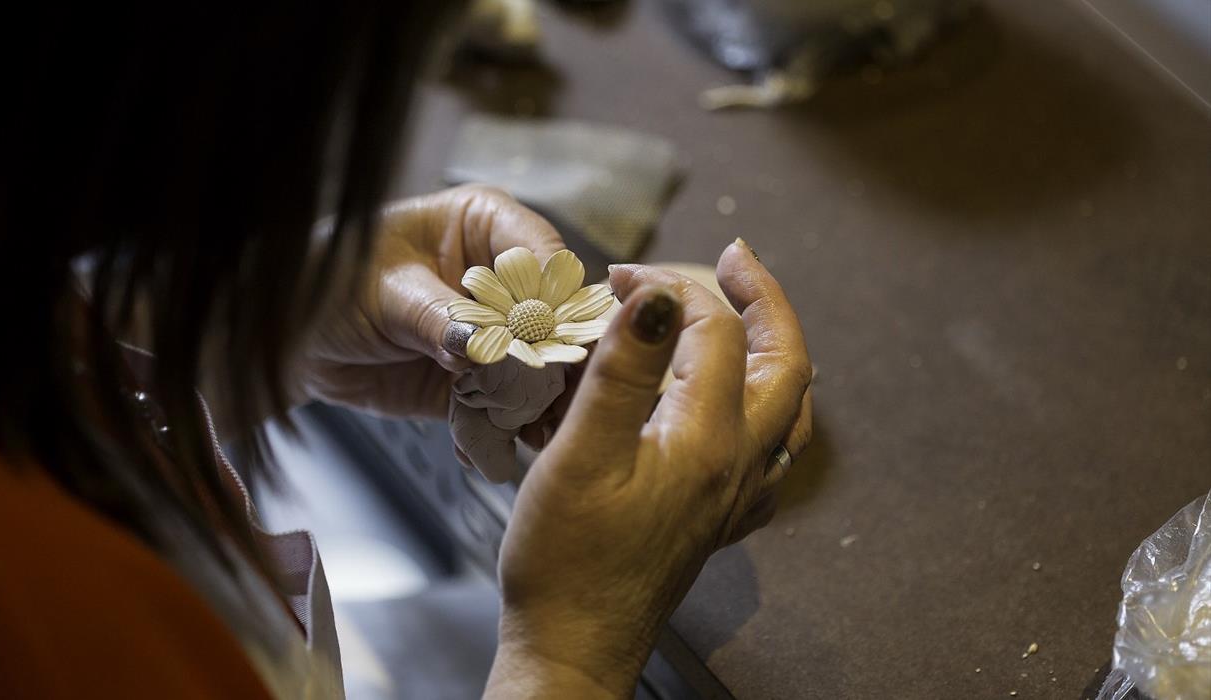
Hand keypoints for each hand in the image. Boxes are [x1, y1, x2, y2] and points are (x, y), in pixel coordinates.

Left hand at [298, 185, 563, 417]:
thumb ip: (436, 316)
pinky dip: (508, 427)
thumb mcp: (385, 293)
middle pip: (556, 313)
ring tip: (536, 427)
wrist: (299, 341)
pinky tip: (503, 442)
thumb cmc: (334, 285)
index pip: (541, 253)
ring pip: (544, 365)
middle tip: (555, 389)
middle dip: (558, 355)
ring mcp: (499, 331)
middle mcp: (504, 277)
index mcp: (488, 224)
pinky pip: (510, 404)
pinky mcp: (486, 378)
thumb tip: (478, 345)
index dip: (551, 292)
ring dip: (542, 400)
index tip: (548, 331)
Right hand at [487, 240, 812, 696]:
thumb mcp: (581, 454)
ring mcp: (736, 496)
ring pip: (789, 406)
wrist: (573, 645)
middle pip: (786, 362)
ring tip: (747, 316)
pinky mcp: (718, 518)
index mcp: (710, 440)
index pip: (714, 332)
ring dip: (774, 350)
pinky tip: (738, 408)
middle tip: (734, 258)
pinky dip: (766, 407)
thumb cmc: (568, 558)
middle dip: (764, 299)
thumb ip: (625, 371)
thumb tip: (658, 298)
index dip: (670, 290)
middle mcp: (740, 465)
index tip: (618, 281)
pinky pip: (772, 451)